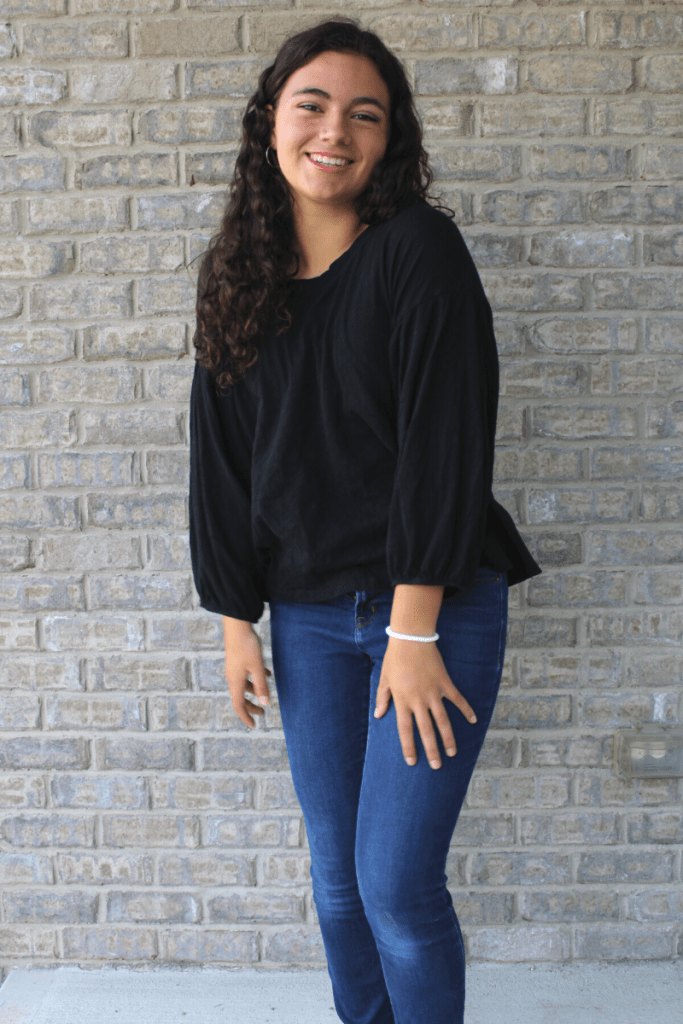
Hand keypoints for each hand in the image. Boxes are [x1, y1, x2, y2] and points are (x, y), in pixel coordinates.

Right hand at [223, 617, 271, 727]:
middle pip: (240, 697)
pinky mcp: (238, 660)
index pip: (238, 705)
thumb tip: (265, 703)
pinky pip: (246, 674)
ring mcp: (234, 668)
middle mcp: (232, 677)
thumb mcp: (257, 667)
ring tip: (266, 693)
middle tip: (263, 712)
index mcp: (235, 681)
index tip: (254, 725)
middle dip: (251, 706)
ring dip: (254, 691)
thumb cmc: (247, 646)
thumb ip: (261, 685)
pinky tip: (267, 674)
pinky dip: (255, 678)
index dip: (246, 717)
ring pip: (244, 685)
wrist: (237, 626)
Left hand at [374, 638, 476, 768]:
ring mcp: (433, 693)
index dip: (409, 747)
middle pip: (426, 731)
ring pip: (442, 721)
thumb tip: (379, 714)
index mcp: (403, 701)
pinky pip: (457, 700)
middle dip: (432, 750)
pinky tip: (473, 721)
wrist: (411, 639)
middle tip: (436, 766)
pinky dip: (466, 710)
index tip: (412, 762)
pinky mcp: (445, 683)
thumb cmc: (395, 659)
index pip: (405, 731)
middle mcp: (418, 701)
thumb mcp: (384, 679)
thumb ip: (383, 698)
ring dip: (448, 738)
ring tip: (452, 753)